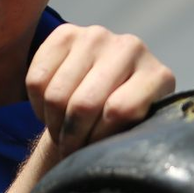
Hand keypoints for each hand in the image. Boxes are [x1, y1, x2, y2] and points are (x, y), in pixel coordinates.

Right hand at [26, 25, 174, 156]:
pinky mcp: (65, 32)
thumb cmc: (124, 121)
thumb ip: (126, 139)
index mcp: (157, 76)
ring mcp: (97, 36)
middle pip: (84, 104)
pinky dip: (36, 104)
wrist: (108, 89)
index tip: (91, 155)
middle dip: (70, 137)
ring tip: (60, 133)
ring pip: (57, 94)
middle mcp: (131, 47)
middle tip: (69, 150)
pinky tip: (50, 111)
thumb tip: (101, 160)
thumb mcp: (134, 132)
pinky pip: (36, 79)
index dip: (98, 140)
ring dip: (53, 124)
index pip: (120, 111)